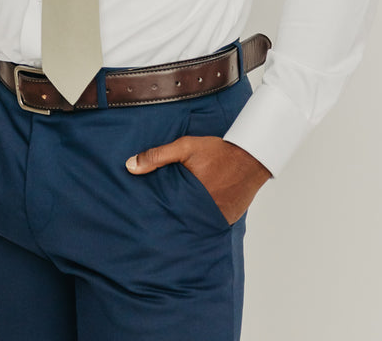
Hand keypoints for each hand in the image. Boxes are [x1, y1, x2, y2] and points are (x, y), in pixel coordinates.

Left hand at [126, 136, 271, 224]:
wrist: (252, 156)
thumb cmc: (218, 151)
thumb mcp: (185, 147)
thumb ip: (158, 156)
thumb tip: (130, 166)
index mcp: (190, 197)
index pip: (167, 215)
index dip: (156, 218)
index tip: (145, 223)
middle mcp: (204, 213)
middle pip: (180, 224)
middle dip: (170, 225)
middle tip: (155, 233)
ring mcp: (217, 219)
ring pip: (195, 227)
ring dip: (186, 225)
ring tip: (173, 229)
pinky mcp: (227, 220)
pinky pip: (210, 225)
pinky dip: (202, 224)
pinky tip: (193, 222)